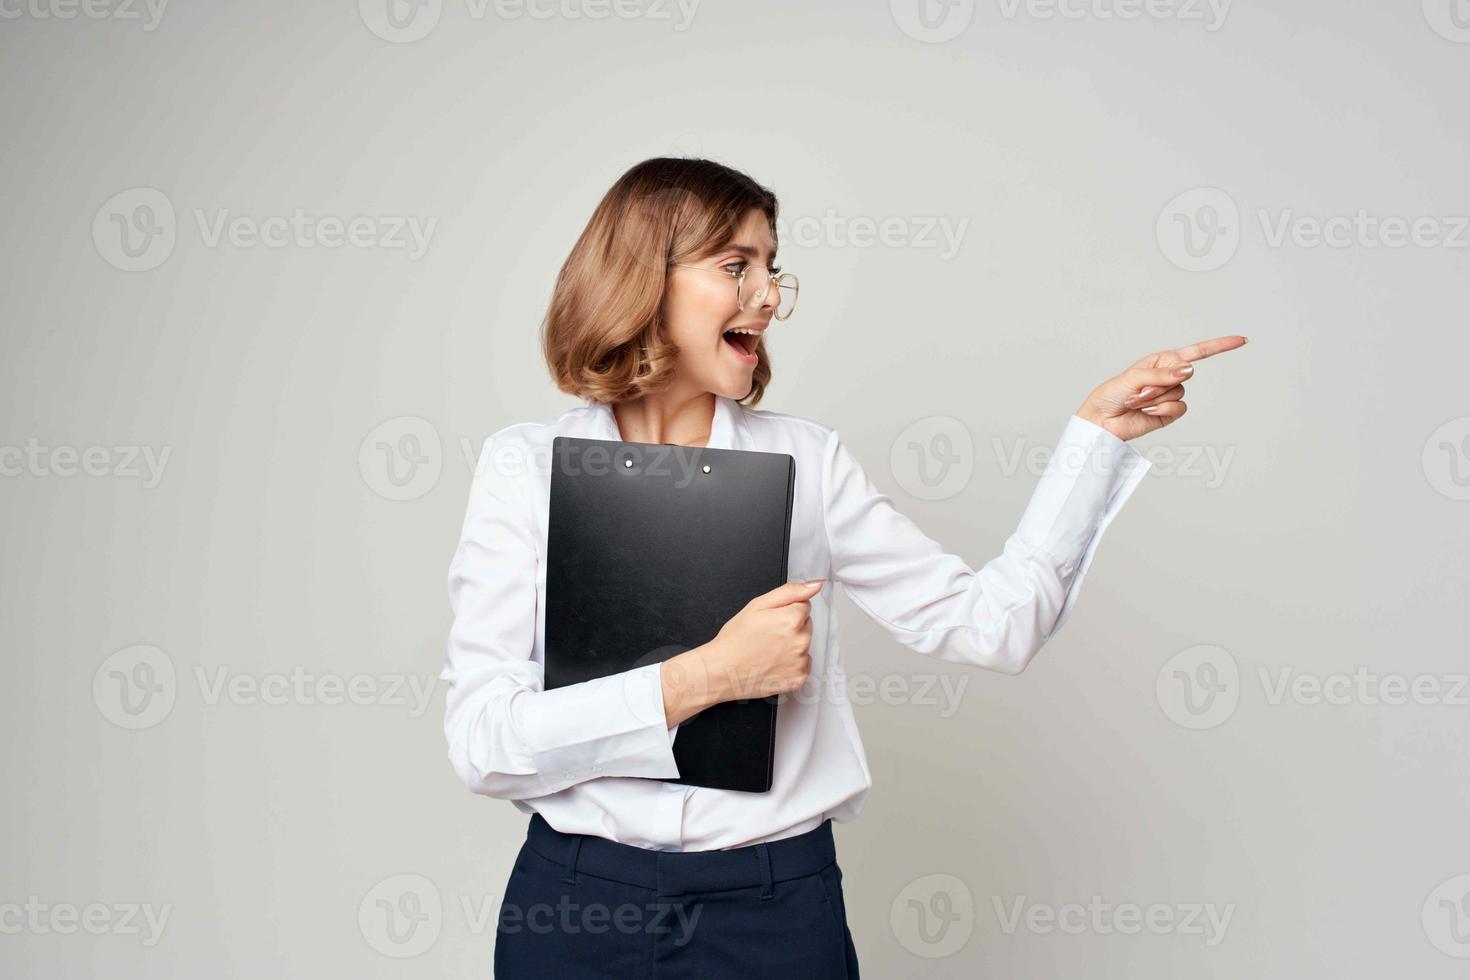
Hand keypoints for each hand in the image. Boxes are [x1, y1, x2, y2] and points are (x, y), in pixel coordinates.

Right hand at [660, 579, 822, 725]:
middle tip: (767, 635)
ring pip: (804, 645)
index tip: (771, 620)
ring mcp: (800, 662)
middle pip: (806, 625)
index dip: (785, 611)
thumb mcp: (758, 605)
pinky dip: (792, 665)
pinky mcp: (798, 679)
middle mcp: (801, 641)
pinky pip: (803, 665)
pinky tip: (774, 663)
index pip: (804, 607)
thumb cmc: (735, 639)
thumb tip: (816, 585)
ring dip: (792, 646)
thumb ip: (791, 592)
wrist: (722, 671)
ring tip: (768, 650)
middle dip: (791, 627)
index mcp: (792, 619)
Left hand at [1075, 335, 1247, 441]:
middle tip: (1138, 389)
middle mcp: (1169, 377)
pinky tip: (1146, 411)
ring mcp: (1170, 395)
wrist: (1102, 421)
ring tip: (1137, 401)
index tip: (1241, 340)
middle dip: (1159, 382)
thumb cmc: (1112, 394)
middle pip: (1183, 374)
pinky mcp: (1169, 413)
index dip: (1219, 346)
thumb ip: (1163, 374)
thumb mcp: (1135, 377)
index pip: (1196, 352)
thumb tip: (1190, 370)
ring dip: (1155, 398)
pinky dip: (1161, 410)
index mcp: (1162, 361)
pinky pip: (1178, 408)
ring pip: (1178, 392)